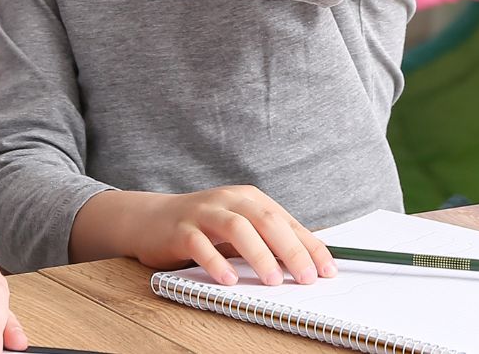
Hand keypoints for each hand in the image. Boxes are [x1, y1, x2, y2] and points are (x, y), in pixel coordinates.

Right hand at [113, 186, 335, 286]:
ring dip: (259, 254)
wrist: (151, 220)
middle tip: (307, 277)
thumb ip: (267, 241)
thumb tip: (307, 264)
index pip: (287, 222)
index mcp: (249, 199)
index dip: (310, 246)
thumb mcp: (239, 229)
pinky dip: (216, 262)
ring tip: (273, 280)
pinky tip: (229, 279)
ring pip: (237, 227)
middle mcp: (229, 200)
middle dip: (291, 250)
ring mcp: (203, 213)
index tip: (328, 270)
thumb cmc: (204, 228)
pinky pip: (200, 245)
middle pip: (266, 220)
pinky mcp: (180, 230)